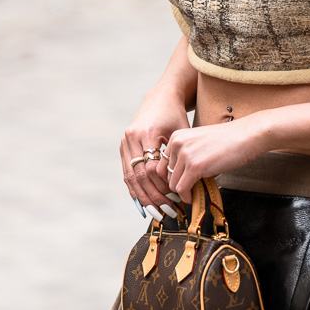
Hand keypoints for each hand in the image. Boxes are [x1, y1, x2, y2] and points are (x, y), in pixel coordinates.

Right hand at [120, 87, 189, 218]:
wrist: (161, 98)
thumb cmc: (176, 116)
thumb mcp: (182, 132)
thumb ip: (180, 156)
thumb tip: (187, 185)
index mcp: (149, 132)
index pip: (152, 167)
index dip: (163, 185)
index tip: (175, 198)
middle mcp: (133, 136)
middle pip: (140, 174)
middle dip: (153, 196)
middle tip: (166, 211)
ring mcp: (125, 140)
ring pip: (130, 176)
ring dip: (143, 196)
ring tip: (156, 212)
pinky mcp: (123, 145)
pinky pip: (127, 172)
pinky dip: (135, 189)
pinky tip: (144, 202)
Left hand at [154, 116, 267, 202]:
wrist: (246, 135)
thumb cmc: (228, 140)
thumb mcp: (199, 144)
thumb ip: (187, 158)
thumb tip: (180, 179)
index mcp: (177, 136)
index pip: (162, 163)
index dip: (170, 177)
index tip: (179, 183)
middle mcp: (177, 143)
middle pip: (166, 174)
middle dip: (176, 185)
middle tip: (186, 191)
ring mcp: (185, 155)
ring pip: (173, 183)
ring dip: (182, 192)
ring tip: (192, 193)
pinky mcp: (195, 166)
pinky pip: (182, 188)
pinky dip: (186, 196)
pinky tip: (193, 197)